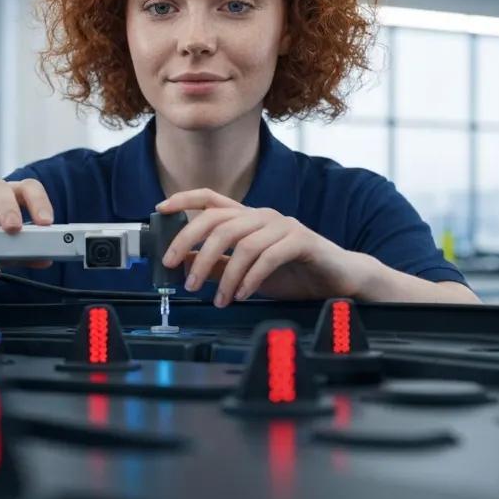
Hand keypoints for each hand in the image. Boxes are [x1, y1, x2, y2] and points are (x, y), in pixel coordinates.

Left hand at [157, 188, 361, 306]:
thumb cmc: (292, 273)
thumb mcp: (245, 272)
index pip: (210, 199)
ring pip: (241, 243)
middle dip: (193, 248)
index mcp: (247, 218)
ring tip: (219, 299)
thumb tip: (183, 262)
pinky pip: (267, 256)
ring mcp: (283, 226)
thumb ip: (217, 266)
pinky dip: (250, 278)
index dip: (183, 199)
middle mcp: (263, 216)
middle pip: (217, 222)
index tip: (159, 209)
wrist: (338, 281)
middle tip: (181, 277)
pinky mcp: (301, 241)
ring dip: (223, 276)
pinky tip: (242, 295)